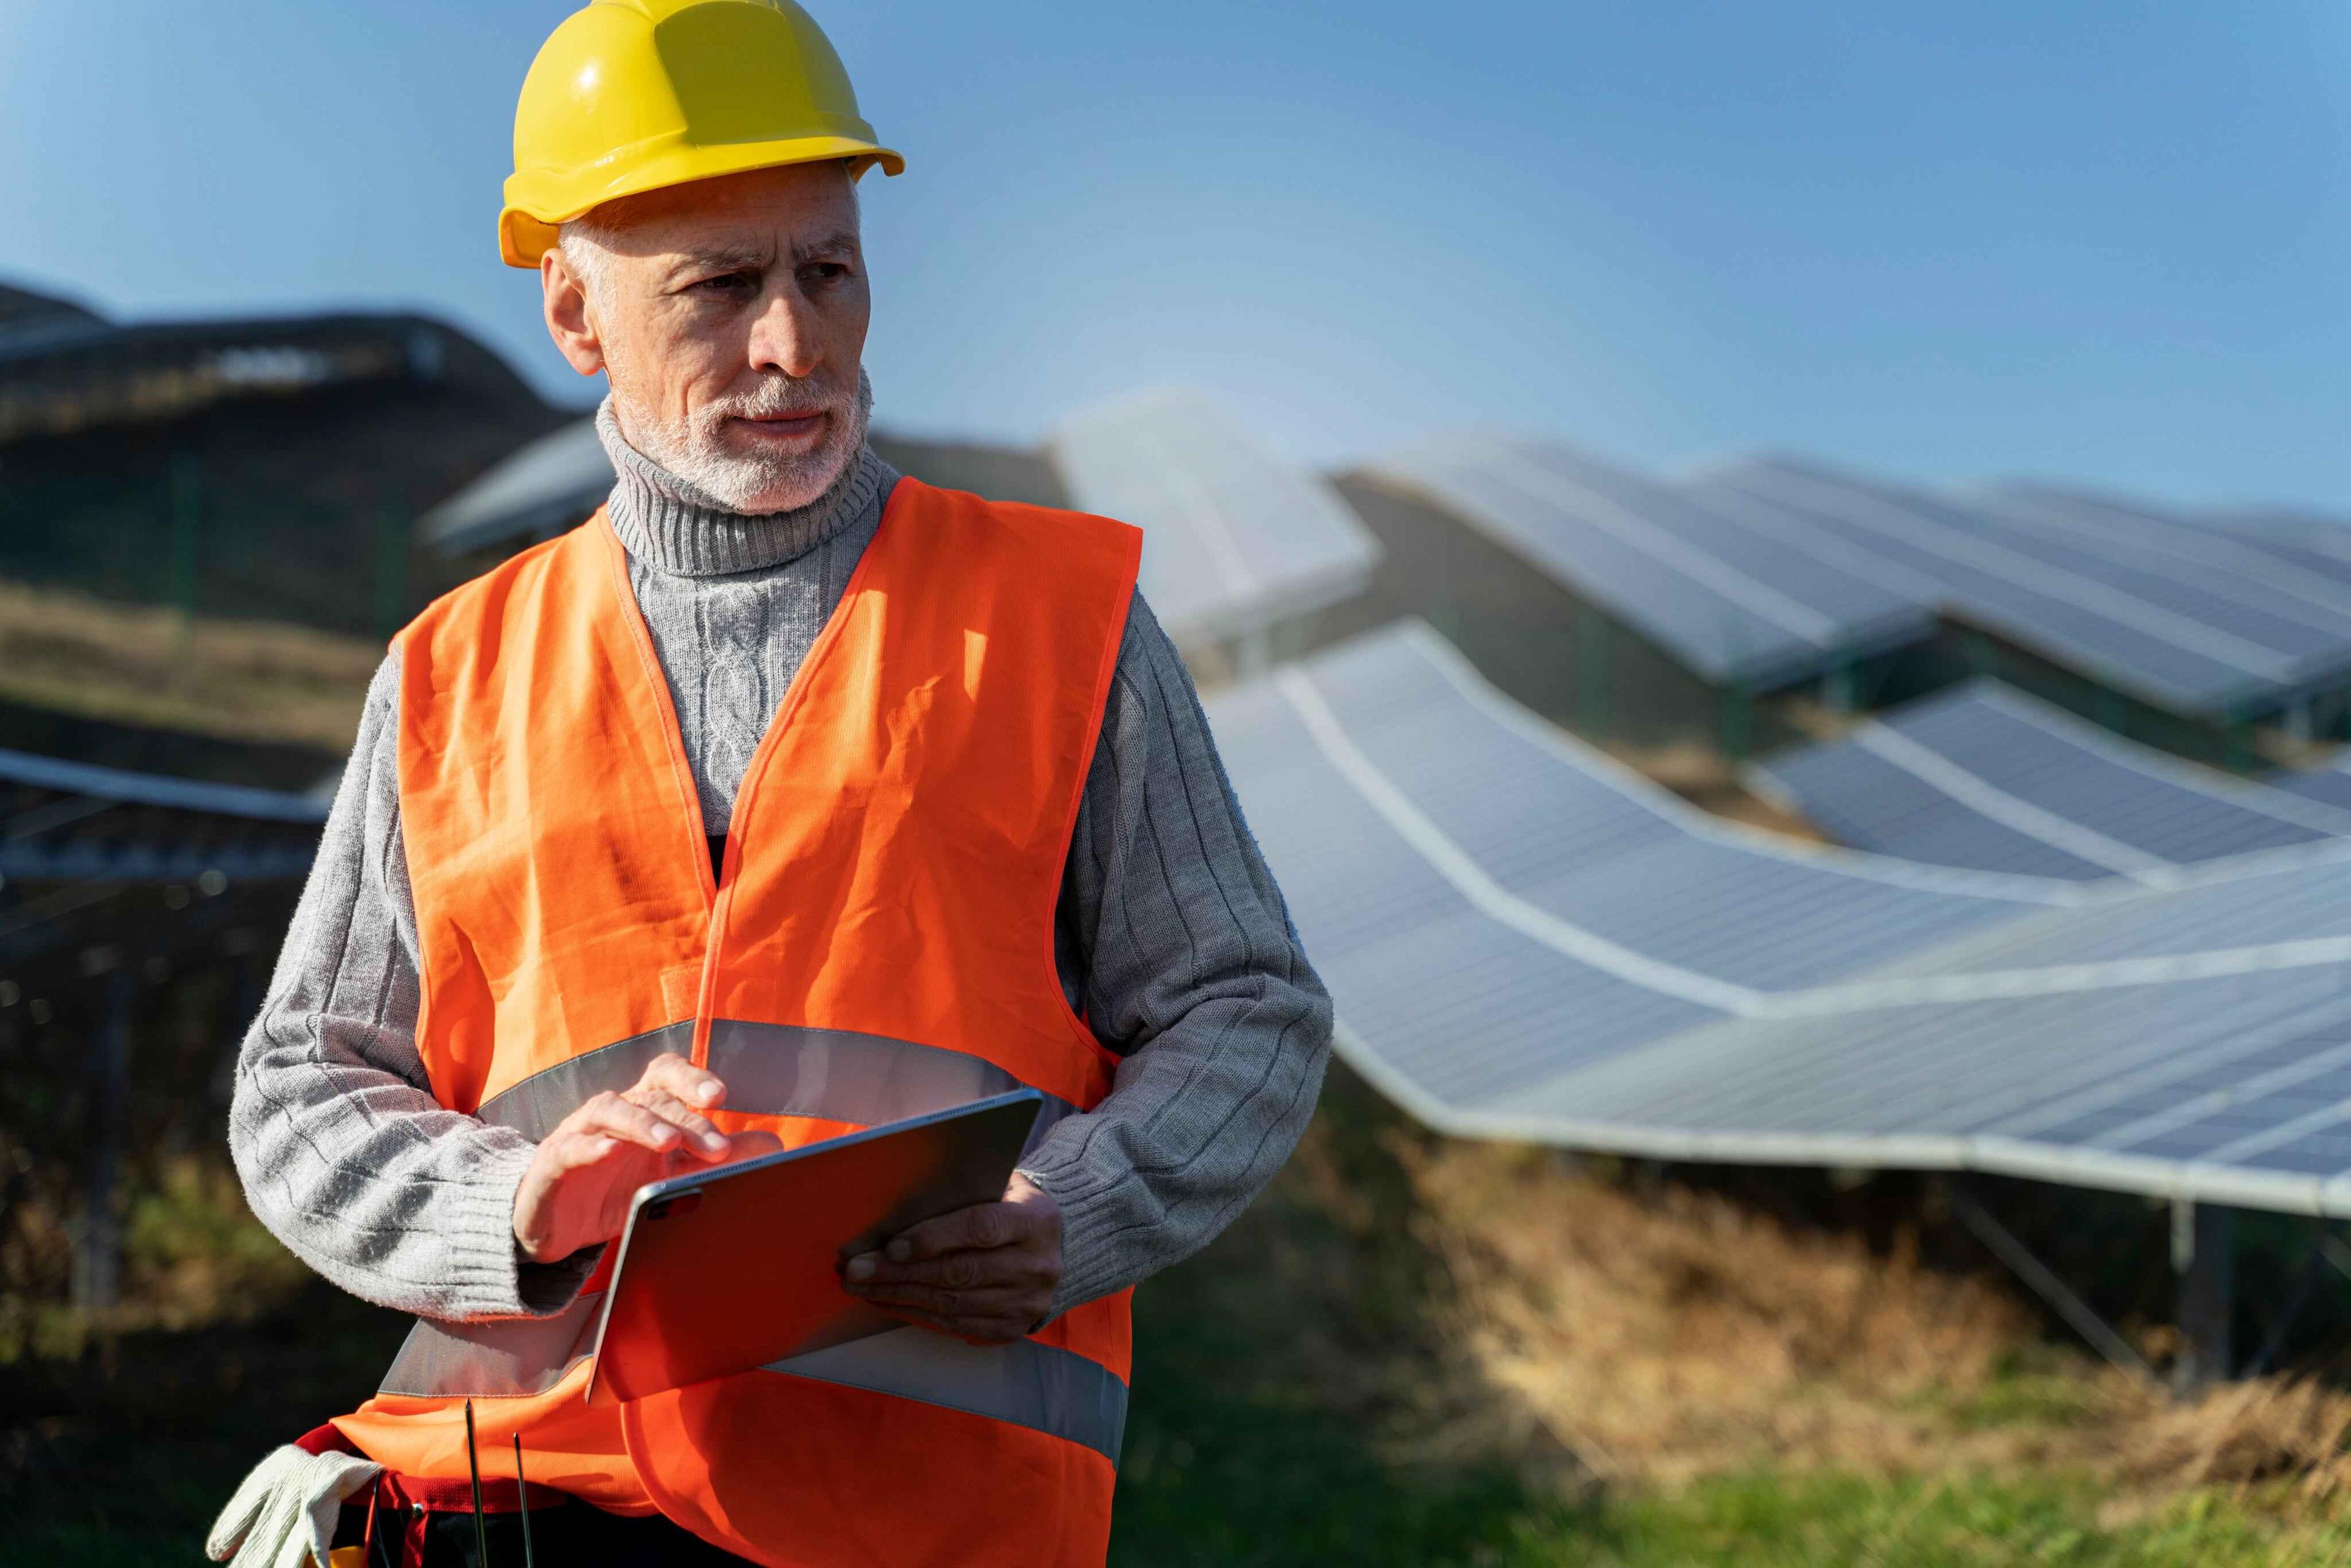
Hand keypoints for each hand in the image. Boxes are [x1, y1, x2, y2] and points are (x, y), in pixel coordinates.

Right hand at [511, 1053, 781, 1262]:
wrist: (555, 1225)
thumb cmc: (617, 1189)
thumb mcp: (672, 1175)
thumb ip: (717, 1158)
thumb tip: (774, 1144)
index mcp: (643, 1109)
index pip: (667, 1077)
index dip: (692, 1079)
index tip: (722, 1096)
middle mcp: (613, 1113)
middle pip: (649, 1098)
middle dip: (685, 1120)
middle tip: (717, 1147)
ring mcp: (578, 1134)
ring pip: (608, 1110)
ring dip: (641, 1122)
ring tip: (668, 1140)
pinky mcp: (552, 1164)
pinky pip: (568, 1148)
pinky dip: (589, 1147)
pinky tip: (609, 1152)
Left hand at [840, 1173, 1062, 1343]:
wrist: (1054, 1246)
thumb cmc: (1009, 1207)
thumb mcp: (997, 1188)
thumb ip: (958, 1197)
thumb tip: (893, 1215)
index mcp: (1034, 1220)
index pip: (980, 1228)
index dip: (933, 1238)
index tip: (891, 1245)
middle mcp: (1037, 1265)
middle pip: (959, 1272)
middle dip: (900, 1272)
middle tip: (856, 1270)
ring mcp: (1028, 1302)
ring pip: (953, 1303)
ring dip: (900, 1296)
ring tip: (863, 1287)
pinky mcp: (1014, 1327)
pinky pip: (957, 1325)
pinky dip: (918, 1314)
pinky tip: (890, 1302)